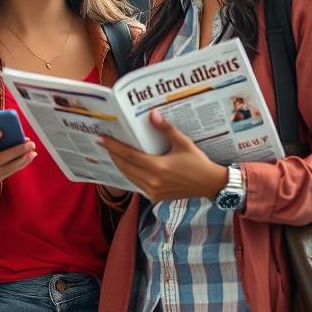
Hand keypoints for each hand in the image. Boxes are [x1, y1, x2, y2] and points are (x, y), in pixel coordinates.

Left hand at [97, 109, 227, 203]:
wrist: (210, 184)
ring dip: (120, 165)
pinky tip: (127, 166)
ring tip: (112, 152)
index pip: (129, 155)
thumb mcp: (183, 143)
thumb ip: (166, 129)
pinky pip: (137, 184)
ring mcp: (153, 191)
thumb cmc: (197, 162)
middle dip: (113, 154)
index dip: (113, 147)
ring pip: (129, 177)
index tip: (101, 139)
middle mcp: (152, 181)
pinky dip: (130, 174)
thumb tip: (152, 114)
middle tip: (103, 143)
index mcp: (158, 167)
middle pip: (125, 166)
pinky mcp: (155, 197)